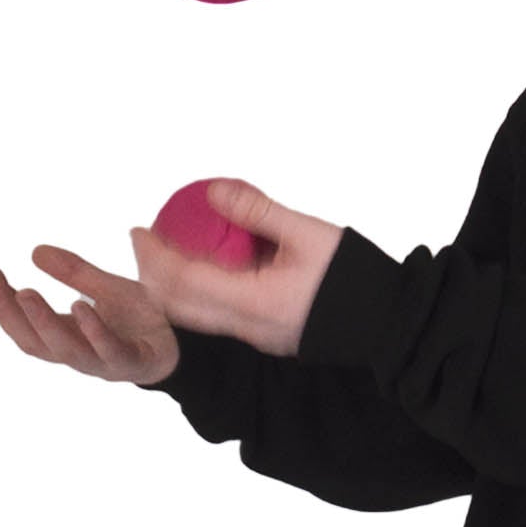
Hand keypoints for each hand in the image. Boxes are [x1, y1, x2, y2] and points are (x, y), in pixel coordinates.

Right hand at [0, 247, 180, 385]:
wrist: (187, 343)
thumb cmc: (142, 320)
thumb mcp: (108, 288)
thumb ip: (76, 272)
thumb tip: (35, 250)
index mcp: (67, 336)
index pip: (21, 322)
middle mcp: (78, 353)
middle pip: (32, 340)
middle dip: (9, 311)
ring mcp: (104, 362)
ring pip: (65, 350)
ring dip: (43, 322)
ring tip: (26, 293)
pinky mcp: (133, 363)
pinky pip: (110, 350)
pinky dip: (93, 331)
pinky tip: (81, 307)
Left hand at [127, 177, 344, 359]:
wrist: (387, 322)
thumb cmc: (353, 276)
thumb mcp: (307, 232)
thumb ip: (257, 211)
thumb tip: (213, 191)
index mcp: (252, 302)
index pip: (182, 282)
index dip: (153, 256)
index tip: (138, 230)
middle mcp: (245, 326)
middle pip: (178, 307)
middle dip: (152, 274)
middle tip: (145, 240)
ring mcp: (255, 335)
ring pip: (193, 315)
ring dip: (172, 285)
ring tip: (169, 251)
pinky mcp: (265, 334)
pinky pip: (215, 314)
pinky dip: (197, 290)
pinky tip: (206, 264)